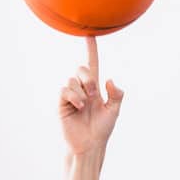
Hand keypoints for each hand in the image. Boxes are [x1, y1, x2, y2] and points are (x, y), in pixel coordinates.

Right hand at [58, 36, 124, 154]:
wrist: (90, 145)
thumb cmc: (102, 129)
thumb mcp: (114, 111)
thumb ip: (117, 94)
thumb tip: (109, 80)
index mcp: (95, 87)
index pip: (93, 64)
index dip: (91, 50)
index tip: (89, 34)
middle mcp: (82, 88)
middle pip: (82, 68)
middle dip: (89, 79)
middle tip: (94, 95)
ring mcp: (71, 95)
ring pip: (73, 79)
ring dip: (82, 92)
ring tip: (85, 106)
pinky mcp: (62, 103)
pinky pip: (65, 89)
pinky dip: (74, 96)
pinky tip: (78, 106)